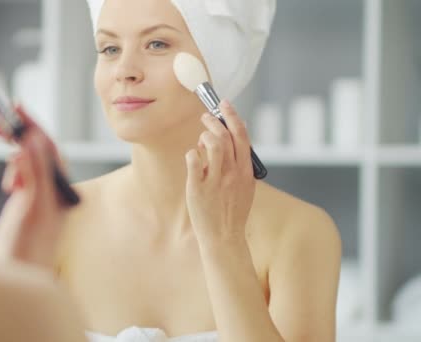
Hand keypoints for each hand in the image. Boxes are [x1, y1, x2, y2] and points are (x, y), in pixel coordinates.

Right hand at [0, 106, 68, 269]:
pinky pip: (20, 176)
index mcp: (61, 191)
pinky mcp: (22, 206)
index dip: (34, 127)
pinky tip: (7, 180)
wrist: (13, 280)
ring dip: (14, 148)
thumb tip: (30, 142)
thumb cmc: (27, 251)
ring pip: (27, 162)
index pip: (49, 149)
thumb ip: (34, 174)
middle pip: (38, 152)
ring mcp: (37, 198)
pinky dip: (12, 168)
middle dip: (20, 132)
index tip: (18, 108)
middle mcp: (52, 192)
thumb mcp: (32, 209)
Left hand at [185, 100, 255, 246]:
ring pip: (212, 144)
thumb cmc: (231, 210)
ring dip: (204, 135)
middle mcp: (233, 173)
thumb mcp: (244, 186)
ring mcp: (216, 180)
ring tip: (200, 140)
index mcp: (246, 171)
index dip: (232, 116)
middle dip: (214, 121)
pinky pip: (193, 159)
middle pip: (226, 136)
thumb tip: (231, 136)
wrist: (224, 237)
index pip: (242, 136)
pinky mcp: (198, 188)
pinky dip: (192, 153)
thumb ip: (240, 162)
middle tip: (205, 117)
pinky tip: (193, 157)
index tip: (224, 104)